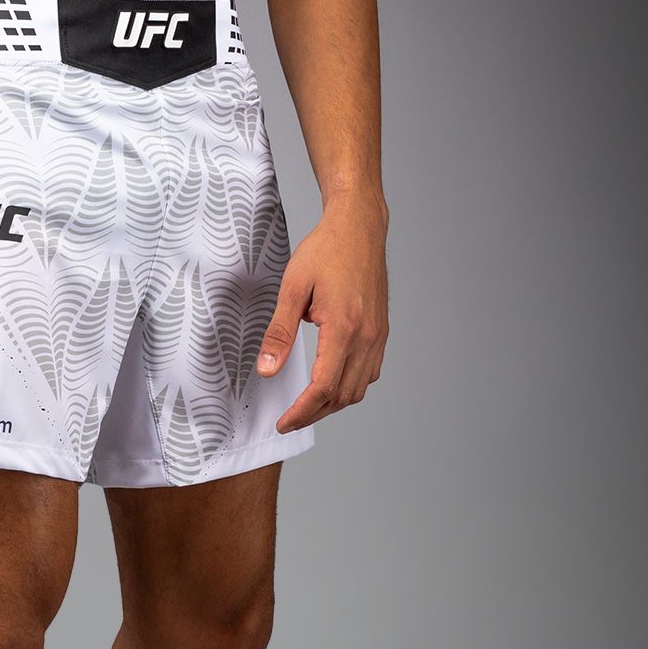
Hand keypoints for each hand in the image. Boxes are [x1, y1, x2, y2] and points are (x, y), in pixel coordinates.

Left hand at [256, 195, 388, 431]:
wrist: (359, 225)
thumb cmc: (326, 250)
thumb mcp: (292, 288)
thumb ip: (279, 333)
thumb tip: (266, 370)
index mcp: (344, 328)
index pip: (323, 388)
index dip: (301, 412)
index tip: (283, 422)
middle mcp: (367, 336)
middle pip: (343, 396)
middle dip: (315, 414)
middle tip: (289, 418)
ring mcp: (378, 335)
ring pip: (359, 389)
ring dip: (333, 404)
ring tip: (307, 406)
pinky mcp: (381, 331)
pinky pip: (370, 373)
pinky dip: (349, 387)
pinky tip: (330, 382)